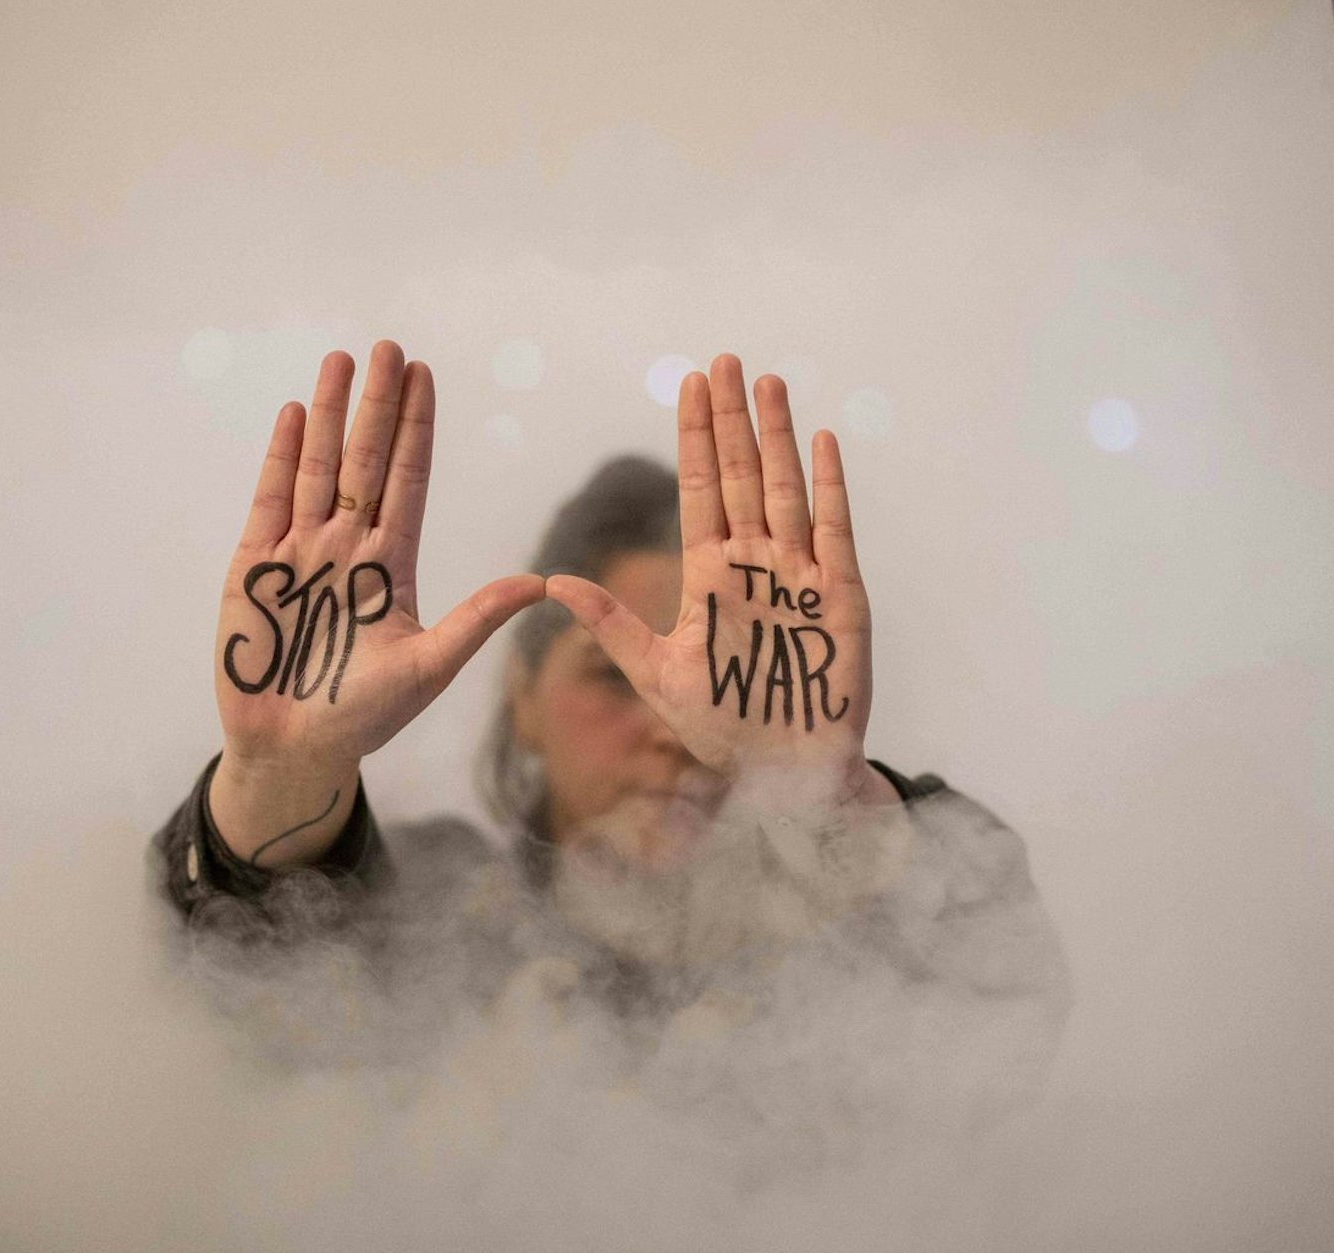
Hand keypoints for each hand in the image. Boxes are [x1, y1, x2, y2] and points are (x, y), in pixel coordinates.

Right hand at [210, 341, 543, 863]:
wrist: (293, 749)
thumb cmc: (361, 716)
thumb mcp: (428, 668)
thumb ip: (476, 621)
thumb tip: (540, 583)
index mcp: (389, 564)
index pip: (408, 481)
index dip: (417, 430)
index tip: (425, 378)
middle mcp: (347, 546)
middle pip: (366, 460)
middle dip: (379, 404)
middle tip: (391, 347)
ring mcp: (300, 550)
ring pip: (320, 468)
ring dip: (332, 415)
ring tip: (344, 360)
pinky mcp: (255, 565)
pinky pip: (272, 499)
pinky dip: (284, 457)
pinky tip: (297, 415)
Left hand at [547, 354, 881, 807]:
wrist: (782, 773)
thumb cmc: (722, 725)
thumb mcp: (655, 673)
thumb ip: (610, 623)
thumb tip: (551, 581)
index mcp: (712, 573)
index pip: (700, 488)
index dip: (695, 436)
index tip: (689, 384)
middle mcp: (755, 562)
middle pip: (740, 474)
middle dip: (731, 418)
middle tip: (723, 359)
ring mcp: (799, 574)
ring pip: (784, 488)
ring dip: (775, 435)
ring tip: (766, 382)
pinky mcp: (839, 595)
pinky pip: (833, 528)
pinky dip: (827, 485)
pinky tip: (819, 440)